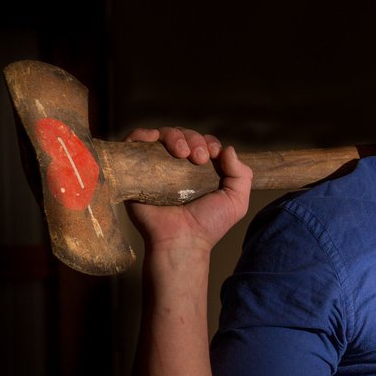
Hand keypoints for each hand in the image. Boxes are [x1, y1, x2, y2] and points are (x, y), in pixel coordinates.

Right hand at [123, 127, 252, 257]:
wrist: (181, 240)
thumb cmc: (208, 224)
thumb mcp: (236, 201)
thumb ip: (242, 175)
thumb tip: (229, 149)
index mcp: (200, 170)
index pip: (203, 142)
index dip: (209, 142)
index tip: (213, 155)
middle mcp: (177, 166)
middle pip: (183, 135)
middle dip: (194, 139)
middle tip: (199, 158)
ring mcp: (156, 167)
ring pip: (161, 136)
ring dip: (174, 136)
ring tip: (182, 153)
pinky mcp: (135, 171)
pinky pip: (134, 143)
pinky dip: (142, 135)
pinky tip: (152, 138)